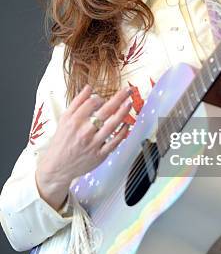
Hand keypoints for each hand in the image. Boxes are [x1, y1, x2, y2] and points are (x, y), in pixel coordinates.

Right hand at [35, 85, 132, 209]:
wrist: (57, 166)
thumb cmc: (62, 141)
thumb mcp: (64, 119)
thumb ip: (77, 102)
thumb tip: (89, 87)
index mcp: (74, 121)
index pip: (92, 103)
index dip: (100, 98)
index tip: (103, 98)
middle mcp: (84, 131)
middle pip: (106, 111)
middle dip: (119, 98)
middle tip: (127, 90)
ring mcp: (93, 144)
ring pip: (112, 126)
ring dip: (123, 113)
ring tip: (129, 103)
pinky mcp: (100, 155)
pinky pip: (115, 142)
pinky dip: (123, 132)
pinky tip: (127, 124)